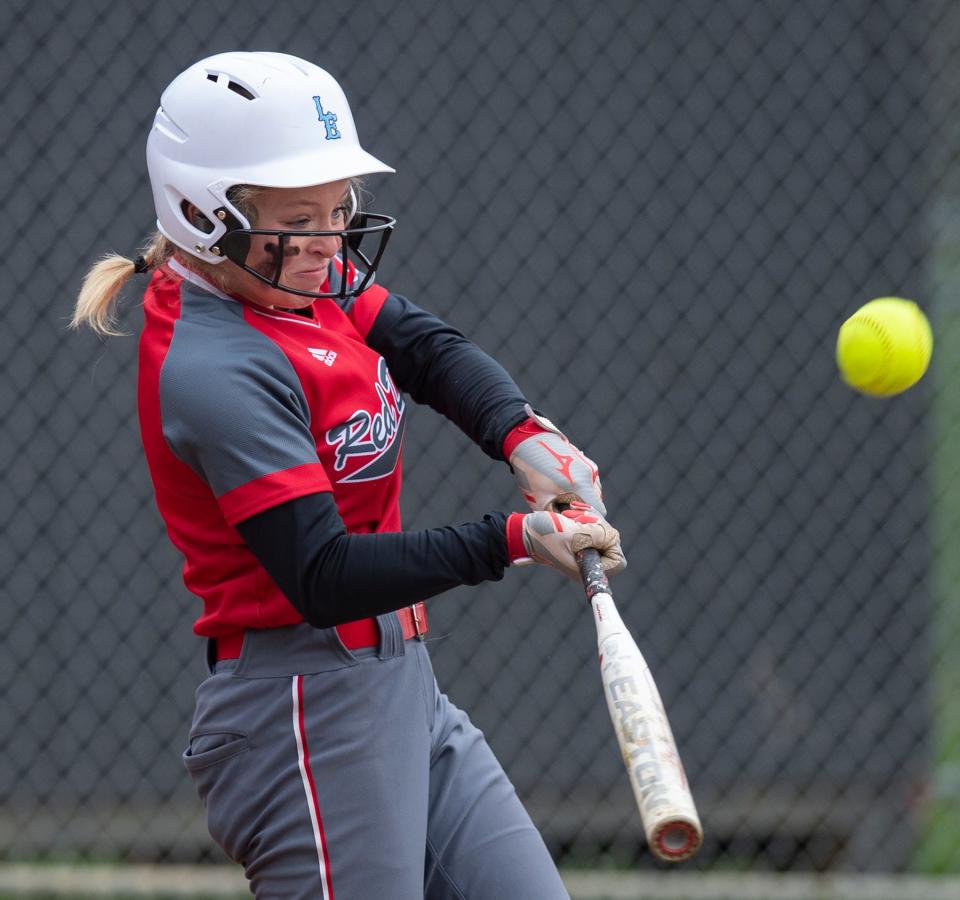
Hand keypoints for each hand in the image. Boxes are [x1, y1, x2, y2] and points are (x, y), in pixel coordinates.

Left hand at [507, 408, 604, 514]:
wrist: (527, 441)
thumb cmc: (532, 472)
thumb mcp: (541, 500)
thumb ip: (556, 516)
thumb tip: (565, 528)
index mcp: (581, 485)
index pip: (599, 512)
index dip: (588, 521)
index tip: (573, 524)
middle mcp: (590, 475)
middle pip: (595, 502)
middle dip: (582, 510)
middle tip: (563, 512)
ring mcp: (589, 466)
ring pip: (592, 492)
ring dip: (580, 498)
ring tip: (560, 497)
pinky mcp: (584, 462)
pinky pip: (587, 482)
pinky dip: (579, 488)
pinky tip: (561, 485)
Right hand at [508, 502, 625, 580]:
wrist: (522, 532)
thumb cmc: (544, 534)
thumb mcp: (573, 533)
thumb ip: (599, 535)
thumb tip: (614, 537)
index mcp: (585, 569)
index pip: (618, 561)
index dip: (611, 543)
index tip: (595, 530)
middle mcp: (586, 564)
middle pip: (610, 543)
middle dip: (597, 526)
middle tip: (579, 520)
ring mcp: (582, 552)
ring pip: (601, 532)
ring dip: (588, 519)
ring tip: (570, 515)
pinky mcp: (577, 542)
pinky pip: (591, 528)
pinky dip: (583, 518)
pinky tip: (570, 514)